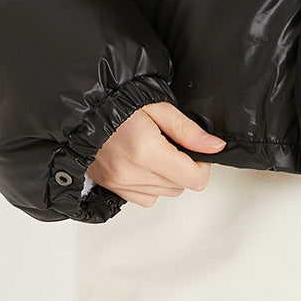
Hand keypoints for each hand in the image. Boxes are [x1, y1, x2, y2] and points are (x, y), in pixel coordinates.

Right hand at [86, 101, 226, 207]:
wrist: (85, 109)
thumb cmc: (119, 102)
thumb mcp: (159, 107)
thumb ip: (188, 131)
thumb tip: (215, 147)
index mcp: (146, 150)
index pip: (194, 178)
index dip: (202, 165)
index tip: (196, 150)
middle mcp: (131, 172)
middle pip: (180, 187)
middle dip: (183, 168)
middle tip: (172, 144)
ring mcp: (119, 182)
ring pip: (163, 194)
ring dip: (167, 178)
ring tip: (155, 151)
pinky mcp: (110, 187)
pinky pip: (144, 198)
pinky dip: (149, 185)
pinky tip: (144, 164)